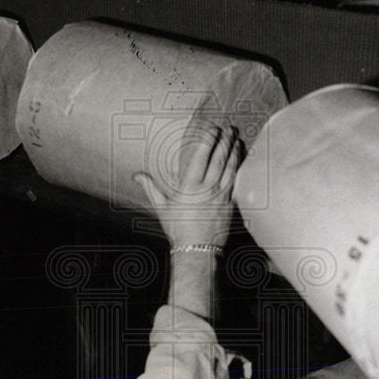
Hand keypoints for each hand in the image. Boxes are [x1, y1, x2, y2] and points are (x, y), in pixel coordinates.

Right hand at [133, 122, 242, 247]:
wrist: (197, 249)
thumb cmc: (177, 228)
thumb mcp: (161, 207)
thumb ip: (150, 188)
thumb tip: (137, 176)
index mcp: (190, 186)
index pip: (202, 157)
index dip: (208, 140)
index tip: (213, 129)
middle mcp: (208, 189)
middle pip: (220, 159)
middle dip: (225, 141)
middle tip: (229, 128)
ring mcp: (222, 196)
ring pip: (231, 169)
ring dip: (235, 153)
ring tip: (237, 140)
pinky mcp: (230, 205)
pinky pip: (237, 182)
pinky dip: (239, 170)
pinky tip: (241, 162)